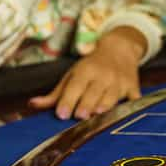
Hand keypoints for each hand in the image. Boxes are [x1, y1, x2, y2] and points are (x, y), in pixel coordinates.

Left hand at [29, 26, 146, 119]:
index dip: (68, 101)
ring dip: (105, 106)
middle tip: (79, 116)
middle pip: (94, 93)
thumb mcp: (72, 74)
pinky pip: (133, 99)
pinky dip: (130, 106)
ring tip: (97, 114)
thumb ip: (55, 94)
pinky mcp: (133, 88)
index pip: (75, 87)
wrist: (120, 49)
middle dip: (86, 105)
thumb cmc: (92, 66)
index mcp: (86, 71)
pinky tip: (125, 113)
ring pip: (112, 97)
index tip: (61, 114)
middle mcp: (103, 75)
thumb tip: (32, 104)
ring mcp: (120, 82)